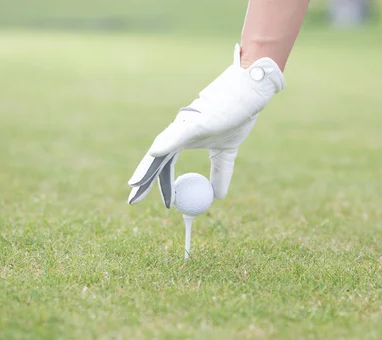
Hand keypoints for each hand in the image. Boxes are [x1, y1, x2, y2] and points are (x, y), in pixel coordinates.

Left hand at [128, 44, 284, 207]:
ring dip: (148, 168)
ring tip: (135, 185)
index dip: (161, 185)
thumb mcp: (227, 151)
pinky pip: (178, 134)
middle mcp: (178, 132)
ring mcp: (185, 125)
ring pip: (161, 149)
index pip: (166, 165)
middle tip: (132, 201)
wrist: (249, 91)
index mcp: (184, 140)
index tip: (163, 204)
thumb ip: (220, 172)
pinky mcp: (196, 120)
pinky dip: (166, 144)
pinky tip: (154, 153)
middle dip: (143, 181)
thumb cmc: (237, 116)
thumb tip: (219, 196)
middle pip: (157, 159)